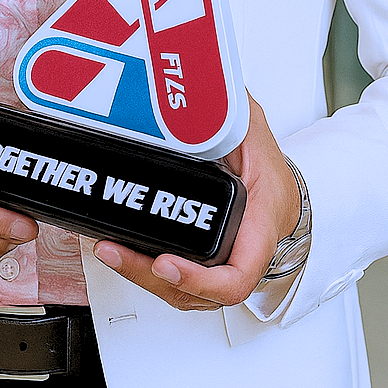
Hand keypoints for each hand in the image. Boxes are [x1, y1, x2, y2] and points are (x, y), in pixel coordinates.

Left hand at [92, 94, 299, 310]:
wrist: (279, 190)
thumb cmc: (269, 166)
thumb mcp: (251, 128)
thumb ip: (225, 113)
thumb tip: (191, 96)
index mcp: (258, 227)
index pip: (235, 276)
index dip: (199, 280)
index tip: (165, 263)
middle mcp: (238, 255)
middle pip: (194, 289)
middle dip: (149, 276)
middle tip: (116, 250)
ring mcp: (219, 266)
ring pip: (179, 290)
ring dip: (141, 277)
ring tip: (109, 250)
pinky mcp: (201, 265)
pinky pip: (173, 282)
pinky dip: (145, 272)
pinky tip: (120, 251)